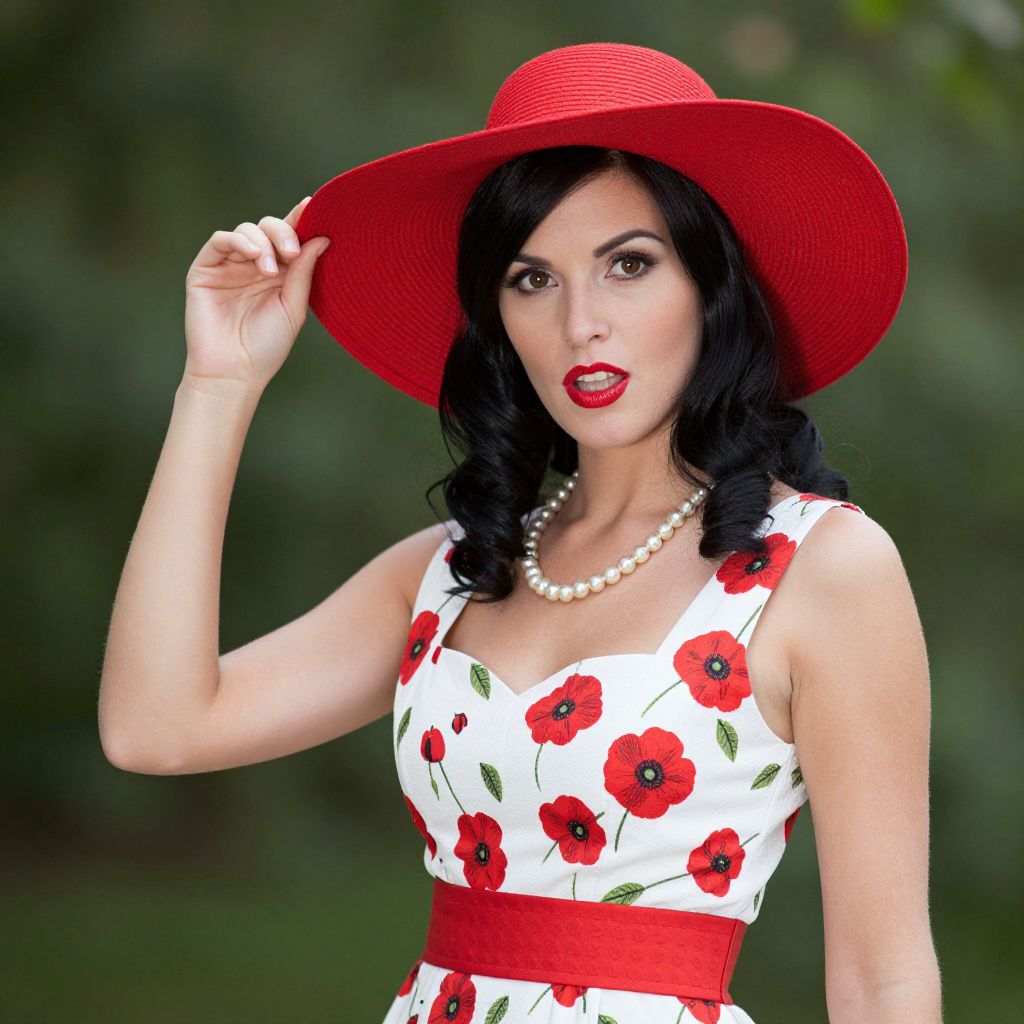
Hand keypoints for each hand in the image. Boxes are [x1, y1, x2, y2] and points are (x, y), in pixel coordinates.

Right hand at [183, 196, 329, 390]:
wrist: (234, 372)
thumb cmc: (267, 346)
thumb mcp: (293, 307)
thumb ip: (303, 272)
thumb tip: (321, 238)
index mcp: (280, 273)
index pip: (290, 238)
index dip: (301, 219)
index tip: (314, 205)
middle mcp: (255, 265)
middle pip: (269, 228)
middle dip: (283, 233)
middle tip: (292, 252)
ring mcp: (230, 265)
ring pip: (247, 230)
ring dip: (263, 242)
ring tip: (270, 270)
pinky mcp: (206, 269)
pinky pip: (220, 241)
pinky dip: (238, 241)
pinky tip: (254, 256)